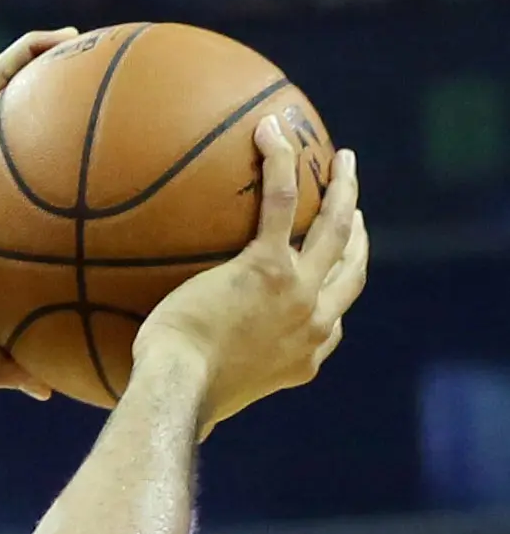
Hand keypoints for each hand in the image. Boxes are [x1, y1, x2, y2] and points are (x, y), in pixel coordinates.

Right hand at [0, 28, 77, 399]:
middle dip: (76, 127)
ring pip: (21, 99)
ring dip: (60, 75)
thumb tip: (45, 394)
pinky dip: (31, 53)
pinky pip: (0, 74)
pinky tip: (66, 38)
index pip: (30, 200)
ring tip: (105, 57)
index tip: (114, 193)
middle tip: (128, 124)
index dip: (69, 192)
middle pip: (34, 142)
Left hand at [133, 118, 366, 434]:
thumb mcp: (205, 402)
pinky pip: (282, 202)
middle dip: (358, 233)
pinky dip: (282, 164)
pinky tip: (272, 132)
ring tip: (342, 160)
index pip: (335, 318)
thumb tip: (174, 399)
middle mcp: (315, 322)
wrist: (178, 389)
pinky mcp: (267, 266)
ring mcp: (298, 291)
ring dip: (344, 189)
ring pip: (336, 227)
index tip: (331, 270)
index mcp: (304, 356)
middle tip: (354, 207)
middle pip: (352, 266)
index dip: (338, 289)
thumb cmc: (174, 398)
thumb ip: (209, 389)